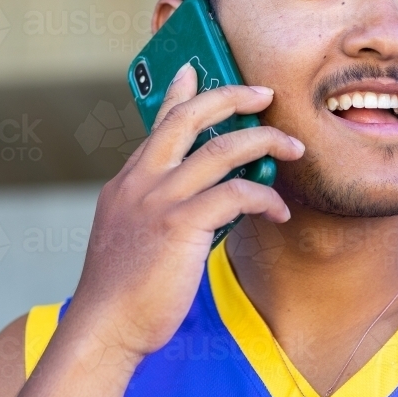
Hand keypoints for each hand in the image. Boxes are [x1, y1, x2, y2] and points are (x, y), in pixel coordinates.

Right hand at [60, 62, 302, 364]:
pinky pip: (235, 194)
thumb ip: (153, 206)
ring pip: (221, 150)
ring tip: (293, 146)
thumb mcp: (128, 233)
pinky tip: (278, 210)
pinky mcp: (180, 225)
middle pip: (189, 118)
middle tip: (264, 93)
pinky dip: (263, 197)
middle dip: (231, 97)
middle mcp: (141, 181)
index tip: (194, 69)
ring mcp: (159, 200)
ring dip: (265, 141)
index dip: (179, 92)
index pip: (157, 123)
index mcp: (128, 181)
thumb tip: (195, 196)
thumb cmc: (122, 290)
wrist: (104, 327)